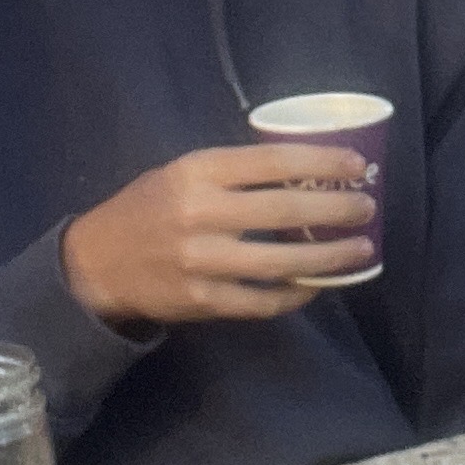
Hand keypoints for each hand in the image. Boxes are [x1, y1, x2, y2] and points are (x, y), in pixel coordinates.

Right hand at [62, 144, 379, 324]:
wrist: (97, 263)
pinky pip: (261, 301)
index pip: (271, 162)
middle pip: (283, 212)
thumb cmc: (148, 208)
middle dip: (334, 211)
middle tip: (367, 208)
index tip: (354, 165)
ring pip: (280, 263)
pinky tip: (317, 286)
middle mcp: (199, 214)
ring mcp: (201, 261)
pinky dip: (295, 295)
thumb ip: (232, 172)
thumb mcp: (181, 173)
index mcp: (197, 172)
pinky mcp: (202, 300)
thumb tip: (303, 170)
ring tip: (360, 251)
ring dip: (328, 259)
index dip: (320, 163)